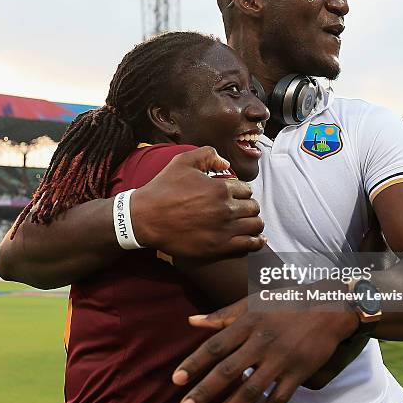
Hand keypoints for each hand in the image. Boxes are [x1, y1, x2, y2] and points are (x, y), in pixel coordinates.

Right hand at [131, 146, 265, 258]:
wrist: (145, 218)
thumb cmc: (162, 189)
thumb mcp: (182, 161)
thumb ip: (207, 154)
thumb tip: (226, 163)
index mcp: (220, 188)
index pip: (246, 189)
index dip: (242, 191)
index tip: (236, 196)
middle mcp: (226, 208)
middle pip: (253, 207)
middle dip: (249, 206)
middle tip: (242, 209)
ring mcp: (224, 229)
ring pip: (255, 225)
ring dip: (254, 222)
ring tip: (248, 222)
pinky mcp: (219, 247)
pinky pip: (250, 244)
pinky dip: (257, 241)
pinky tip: (257, 239)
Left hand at [171, 295, 358, 402]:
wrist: (329, 305)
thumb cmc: (286, 302)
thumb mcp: (254, 301)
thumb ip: (222, 314)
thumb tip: (192, 320)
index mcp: (249, 323)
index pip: (216, 346)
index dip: (195, 362)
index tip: (176, 380)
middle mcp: (262, 342)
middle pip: (229, 371)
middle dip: (205, 392)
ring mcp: (281, 360)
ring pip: (251, 390)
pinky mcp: (298, 373)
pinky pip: (278, 399)